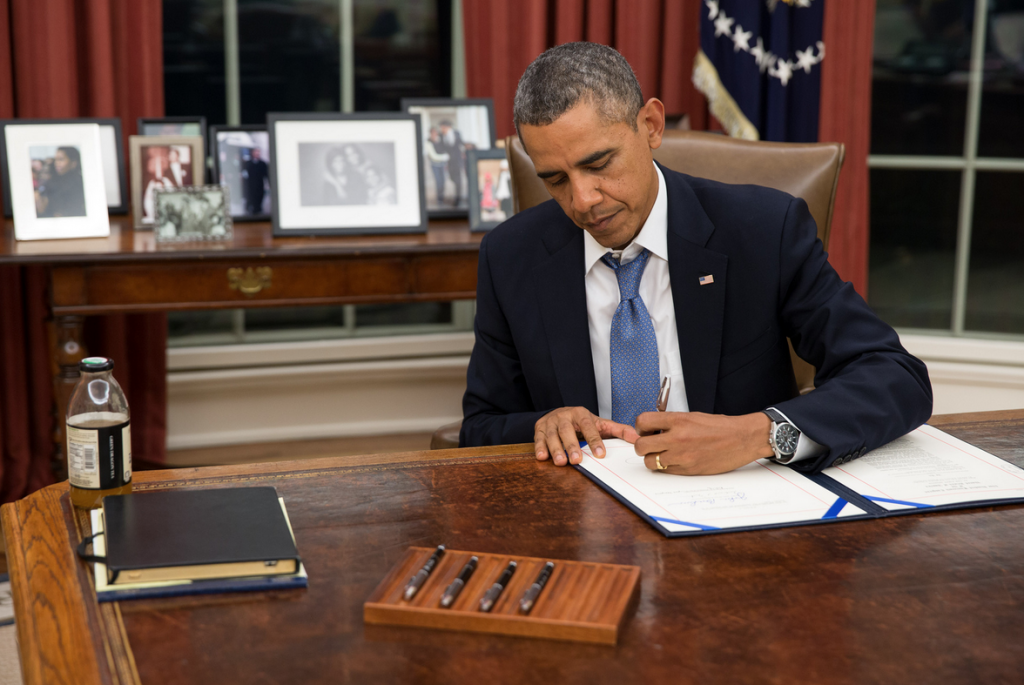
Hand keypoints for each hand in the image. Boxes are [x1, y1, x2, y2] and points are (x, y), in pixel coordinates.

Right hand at [535, 407, 638, 465]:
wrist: (559, 413)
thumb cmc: (582, 422)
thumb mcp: (600, 424)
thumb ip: (618, 430)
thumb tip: (637, 438)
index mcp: (581, 413)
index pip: (588, 426)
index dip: (594, 440)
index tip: (600, 454)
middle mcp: (564, 415)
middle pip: (567, 430)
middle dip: (572, 445)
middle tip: (577, 460)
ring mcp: (550, 422)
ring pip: (552, 435)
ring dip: (556, 449)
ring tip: (561, 462)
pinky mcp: (538, 428)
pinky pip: (538, 438)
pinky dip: (540, 447)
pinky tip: (543, 457)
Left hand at [634, 412, 773, 474]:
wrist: (742, 439)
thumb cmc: (719, 427)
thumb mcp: (692, 416)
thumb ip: (671, 423)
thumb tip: (652, 430)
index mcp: (678, 420)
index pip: (643, 422)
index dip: (641, 427)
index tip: (646, 430)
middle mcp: (677, 438)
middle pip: (641, 446)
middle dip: (642, 446)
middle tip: (651, 444)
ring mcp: (682, 456)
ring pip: (650, 462)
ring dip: (653, 458)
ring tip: (664, 454)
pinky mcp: (688, 470)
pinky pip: (665, 471)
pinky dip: (666, 467)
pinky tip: (675, 460)